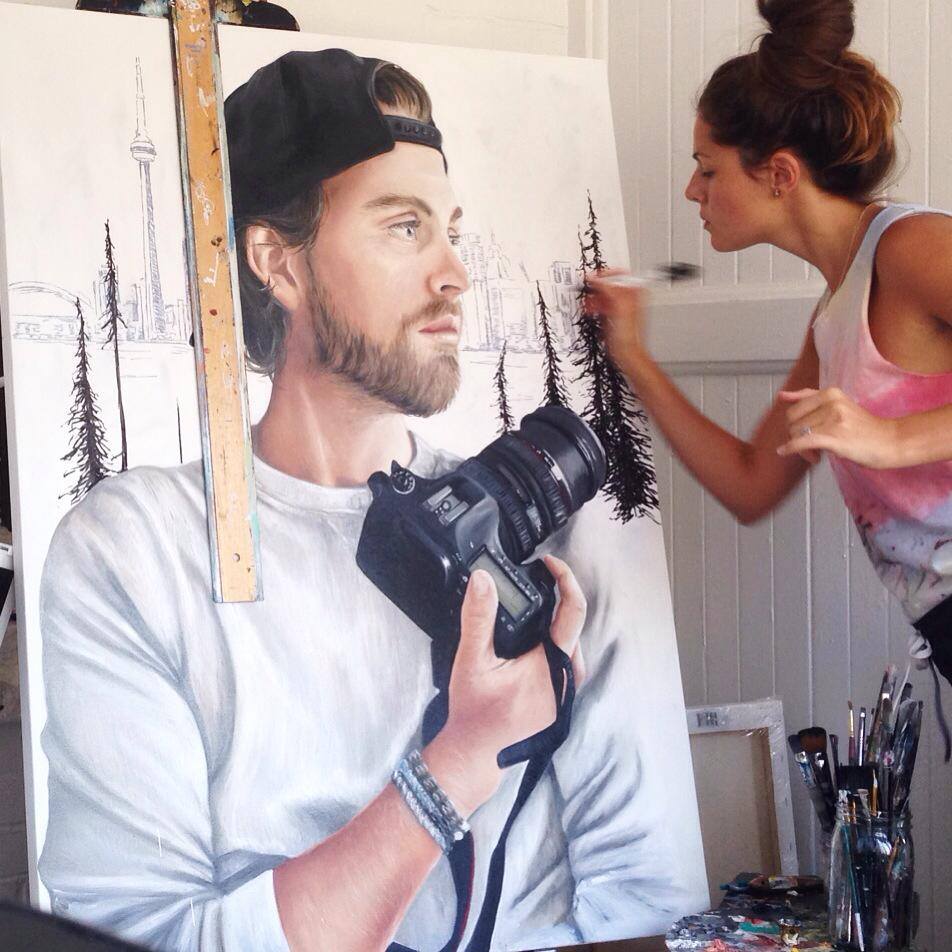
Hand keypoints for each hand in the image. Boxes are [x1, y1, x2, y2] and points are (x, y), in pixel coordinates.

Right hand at [426, 555, 586, 814]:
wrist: (474, 752)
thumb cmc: (473, 711)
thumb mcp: (471, 660)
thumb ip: (479, 617)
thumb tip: (483, 580)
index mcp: (550, 665)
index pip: (572, 612)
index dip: (565, 580)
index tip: (550, 563)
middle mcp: (565, 679)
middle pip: (574, 626)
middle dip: (560, 599)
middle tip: (539, 579)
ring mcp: (565, 692)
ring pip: (572, 645)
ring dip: (558, 623)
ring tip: (538, 604)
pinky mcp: (559, 700)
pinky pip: (566, 662)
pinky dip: (555, 644)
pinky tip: (537, 640)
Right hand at [583, 269, 649, 368]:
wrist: (626, 352)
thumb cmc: (628, 335)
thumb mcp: (619, 306)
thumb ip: (609, 289)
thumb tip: (596, 278)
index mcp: (636, 291)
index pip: (619, 273)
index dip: (605, 274)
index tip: (594, 278)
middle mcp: (629, 297)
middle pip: (609, 284)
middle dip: (597, 288)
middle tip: (590, 294)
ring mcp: (620, 306)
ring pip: (603, 295)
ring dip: (593, 298)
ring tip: (589, 304)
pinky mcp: (612, 315)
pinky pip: (600, 305)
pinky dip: (594, 306)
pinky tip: (591, 310)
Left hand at [776, 388, 898, 467]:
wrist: (891, 441)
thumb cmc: (863, 427)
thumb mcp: (838, 405)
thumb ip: (810, 399)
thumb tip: (781, 395)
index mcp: (831, 393)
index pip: (795, 408)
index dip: (794, 424)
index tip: (803, 433)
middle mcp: (831, 402)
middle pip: (792, 421)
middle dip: (795, 436)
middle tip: (810, 448)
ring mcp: (833, 419)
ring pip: (796, 433)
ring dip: (801, 448)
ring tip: (815, 454)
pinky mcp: (834, 436)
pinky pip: (801, 441)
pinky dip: (790, 448)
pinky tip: (785, 452)